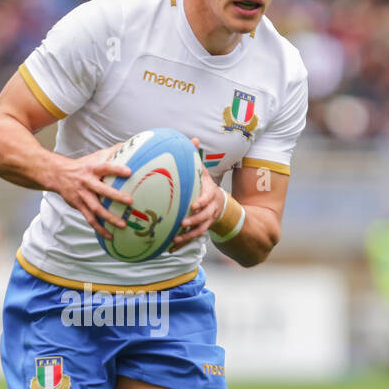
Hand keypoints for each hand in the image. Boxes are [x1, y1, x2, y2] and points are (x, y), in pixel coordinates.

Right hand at [53, 144, 132, 240]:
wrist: (58, 174)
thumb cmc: (82, 166)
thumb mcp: (95, 157)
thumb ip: (112, 152)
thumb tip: (131, 146)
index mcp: (92, 169)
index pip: (105, 167)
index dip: (116, 169)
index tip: (129, 172)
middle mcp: (86, 182)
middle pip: (101, 190)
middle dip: (115, 196)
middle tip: (130, 201)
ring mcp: (82, 196)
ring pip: (95, 208)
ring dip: (109, 217)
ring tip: (122, 224)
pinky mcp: (79, 206)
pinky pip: (90, 219)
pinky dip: (99, 228)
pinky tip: (110, 236)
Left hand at [170, 137, 226, 251]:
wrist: (219, 203)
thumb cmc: (205, 185)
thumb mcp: (203, 172)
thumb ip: (196, 159)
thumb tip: (192, 139)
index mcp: (211, 193)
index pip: (208, 198)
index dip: (202, 202)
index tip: (194, 205)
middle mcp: (211, 209)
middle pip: (205, 218)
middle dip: (194, 222)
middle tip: (182, 223)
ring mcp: (207, 222)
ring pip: (199, 232)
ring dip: (187, 237)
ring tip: (175, 240)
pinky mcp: (200, 230)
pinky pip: (191, 240)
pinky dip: (181, 245)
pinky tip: (169, 249)